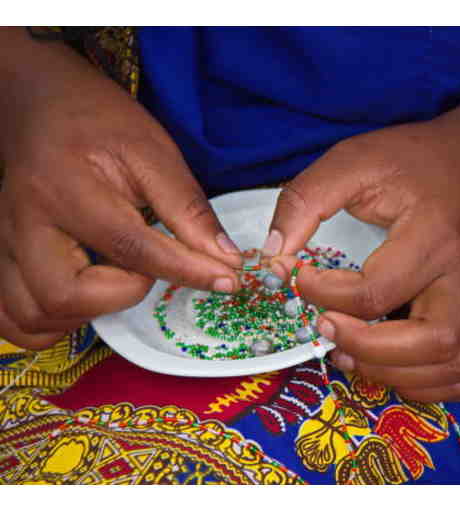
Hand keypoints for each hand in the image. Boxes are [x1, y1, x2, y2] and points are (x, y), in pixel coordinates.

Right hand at [0, 39, 241, 349]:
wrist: (39, 100)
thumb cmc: (99, 121)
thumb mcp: (154, 152)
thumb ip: (188, 208)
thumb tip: (226, 259)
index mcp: (68, 188)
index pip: (131, 248)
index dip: (187, 271)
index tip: (227, 281)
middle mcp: (26, 222)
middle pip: (64, 296)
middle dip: (121, 297)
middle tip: (146, 271)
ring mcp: (6, 242)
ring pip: (32, 317)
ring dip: (85, 317)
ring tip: (116, 284)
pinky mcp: (1, 255)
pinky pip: (13, 318)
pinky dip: (49, 324)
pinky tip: (84, 300)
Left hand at [266, 117, 459, 402]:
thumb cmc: (414, 163)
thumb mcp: (354, 160)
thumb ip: (307, 199)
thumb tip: (274, 254)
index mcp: (434, 233)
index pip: (378, 288)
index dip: (324, 292)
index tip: (298, 275)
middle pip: (431, 342)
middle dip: (365, 346)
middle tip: (323, 326)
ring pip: (451, 367)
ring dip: (392, 373)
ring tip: (347, 351)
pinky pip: (459, 373)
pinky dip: (420, 383)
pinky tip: (383, 362)